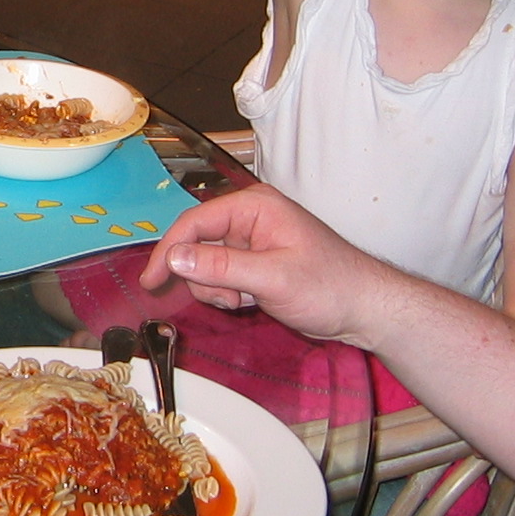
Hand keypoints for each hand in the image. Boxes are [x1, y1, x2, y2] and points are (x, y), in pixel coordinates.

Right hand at [135, 185, 395, 344]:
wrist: (364, 309)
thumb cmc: (328, 287)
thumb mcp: (272, 278)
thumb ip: (222, 267)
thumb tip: (174, 258)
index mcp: (254, 206)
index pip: (195, 222)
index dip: (168, 250)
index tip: (150, 280)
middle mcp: (249, 218)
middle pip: (196, 244)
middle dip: (203, 277)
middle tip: (227, 300)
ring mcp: (251, 241)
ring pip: (205, 265)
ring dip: (217, 289)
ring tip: (245, 303)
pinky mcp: (254, 263)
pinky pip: (221, 276)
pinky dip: (228, 293)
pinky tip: (250, 303)